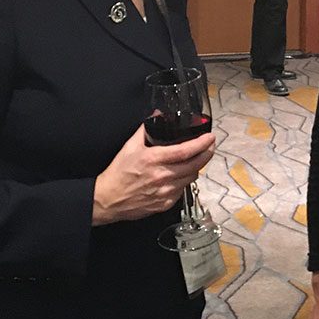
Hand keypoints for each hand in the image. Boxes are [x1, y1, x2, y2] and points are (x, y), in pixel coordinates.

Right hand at [92, 125, 214, 225]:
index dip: (201, 143)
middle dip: (207, 154)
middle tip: (210, 146)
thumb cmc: (118, 173)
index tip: (210, 137)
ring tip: (196, 159)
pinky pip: (182, 190)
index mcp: (154, 160)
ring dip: (197, 167)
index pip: (185, 150)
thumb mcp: (130, 147)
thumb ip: (145, 129)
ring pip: (191, 178)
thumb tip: (157, 115)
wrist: (108, 199)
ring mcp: (165, 192)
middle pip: (195, 165)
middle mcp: (162, 176)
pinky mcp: (165, 204)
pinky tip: (180, 175)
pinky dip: (184, 181)